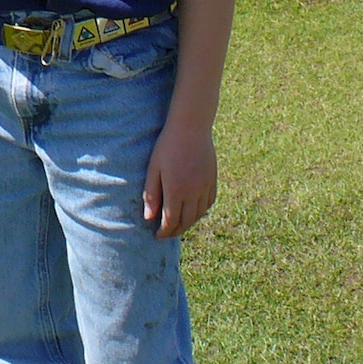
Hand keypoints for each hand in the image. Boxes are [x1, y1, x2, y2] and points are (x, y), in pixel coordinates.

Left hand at [143, 117, 216, 238]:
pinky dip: (201, 211)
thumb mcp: (153, 169)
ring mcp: (205, 187)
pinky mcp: (213, 180)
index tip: (157, 236)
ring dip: (188, 223)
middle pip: (186, 221)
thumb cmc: (167, 146)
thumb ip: (151, 194)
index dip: (164, 232)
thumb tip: (149, 218)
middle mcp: (194, 192)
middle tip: (166, 234)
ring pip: (199, 214)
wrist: (191, 127)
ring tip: (178, 224)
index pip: (171, 221)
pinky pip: (209, 203)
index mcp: (176, 191)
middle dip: (175, 231)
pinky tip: (193, 211)